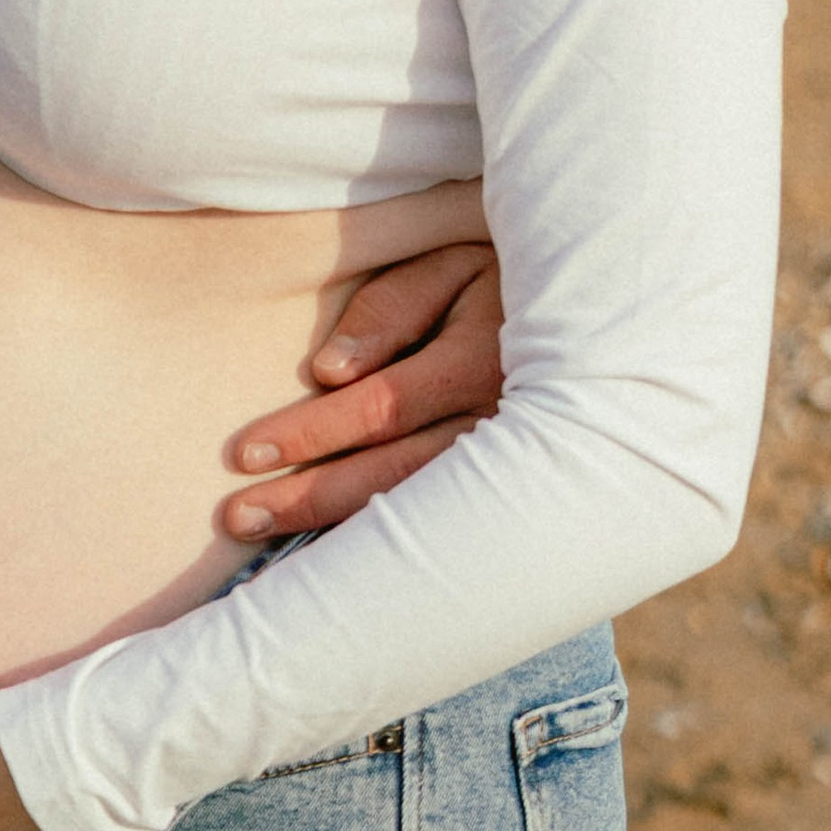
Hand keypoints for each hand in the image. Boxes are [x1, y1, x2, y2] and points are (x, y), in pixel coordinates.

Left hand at [218, 240, 502, 541]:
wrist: (594, 312)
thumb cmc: (503, 275)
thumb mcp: (451, 265)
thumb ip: (391, 309)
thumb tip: (327, 371)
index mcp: (479, 362)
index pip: (380, 408)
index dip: (311, 433)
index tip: (243, 451)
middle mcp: (500, 428)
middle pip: (391, 474)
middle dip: (310, 497)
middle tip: (236, 516)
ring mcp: (514, 469)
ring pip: (417, 510)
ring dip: (336, 527)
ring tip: (264, 543)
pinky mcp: (516, 492)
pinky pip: (444, 528)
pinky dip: (386, 547)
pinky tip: (335, 565)